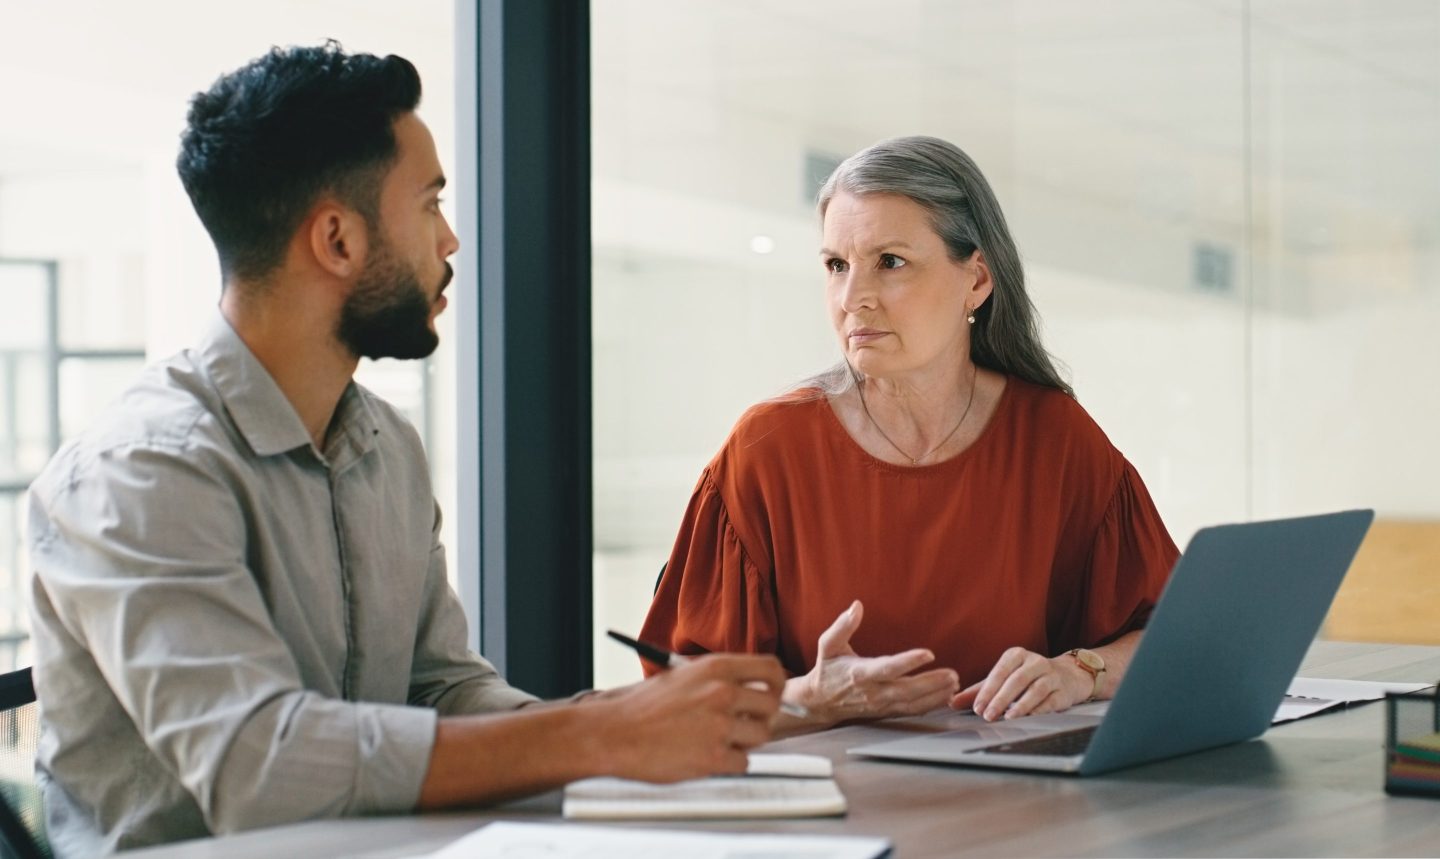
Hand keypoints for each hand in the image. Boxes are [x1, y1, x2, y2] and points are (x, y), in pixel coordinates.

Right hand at [593, 653, 784, 782]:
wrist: (613, 732)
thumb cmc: (641, 706)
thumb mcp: (682, 675)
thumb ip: (717, 680)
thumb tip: (749, 690)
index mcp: (716, 667)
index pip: (771, 669)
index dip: (777, 685)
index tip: (772, 695)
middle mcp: (722, 692)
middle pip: (771, 706)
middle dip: (761, 717)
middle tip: (744, 724)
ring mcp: (720, 725)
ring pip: (761, 736)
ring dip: (745, 741)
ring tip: (717, 740)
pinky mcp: (713, 756)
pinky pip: (743, 762)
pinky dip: (729, 763)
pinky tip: (705, 755)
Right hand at [787, 600, 958, 729]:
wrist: (820, 701)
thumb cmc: (827, 669)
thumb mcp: (828, 644)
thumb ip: (843, 625)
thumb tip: (856, 606)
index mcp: (859, 673)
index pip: (888, 668)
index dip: (908, 662)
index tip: (928, 653)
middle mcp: (872, 692)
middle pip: (906, 690)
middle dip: (931, 683)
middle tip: (952, 674)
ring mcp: (880, 705)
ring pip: (912, 703)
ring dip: (935, 694)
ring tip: (953, 683)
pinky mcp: (886, 711)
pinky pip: (911, 710)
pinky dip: (930, 705)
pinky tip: (944, 696)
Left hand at [950, 647, 1091, 720]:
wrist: (1067, 676)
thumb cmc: (1028, 678)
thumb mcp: (1003, 679)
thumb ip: (978, 690)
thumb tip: (952, 702)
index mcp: (1016, 655)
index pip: (999, 672)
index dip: (987, 690)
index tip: (977, 707)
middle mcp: (1035, 662)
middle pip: (1017, 680)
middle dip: (1001, 699)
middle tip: (988, 715)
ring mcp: (1051, 675)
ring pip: (1036, 689)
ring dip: (1021, 704)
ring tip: (1008, 717)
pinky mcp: (1063, 691)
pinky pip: (1052, 700)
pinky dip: (1040, 709)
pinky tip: (1030, 717)